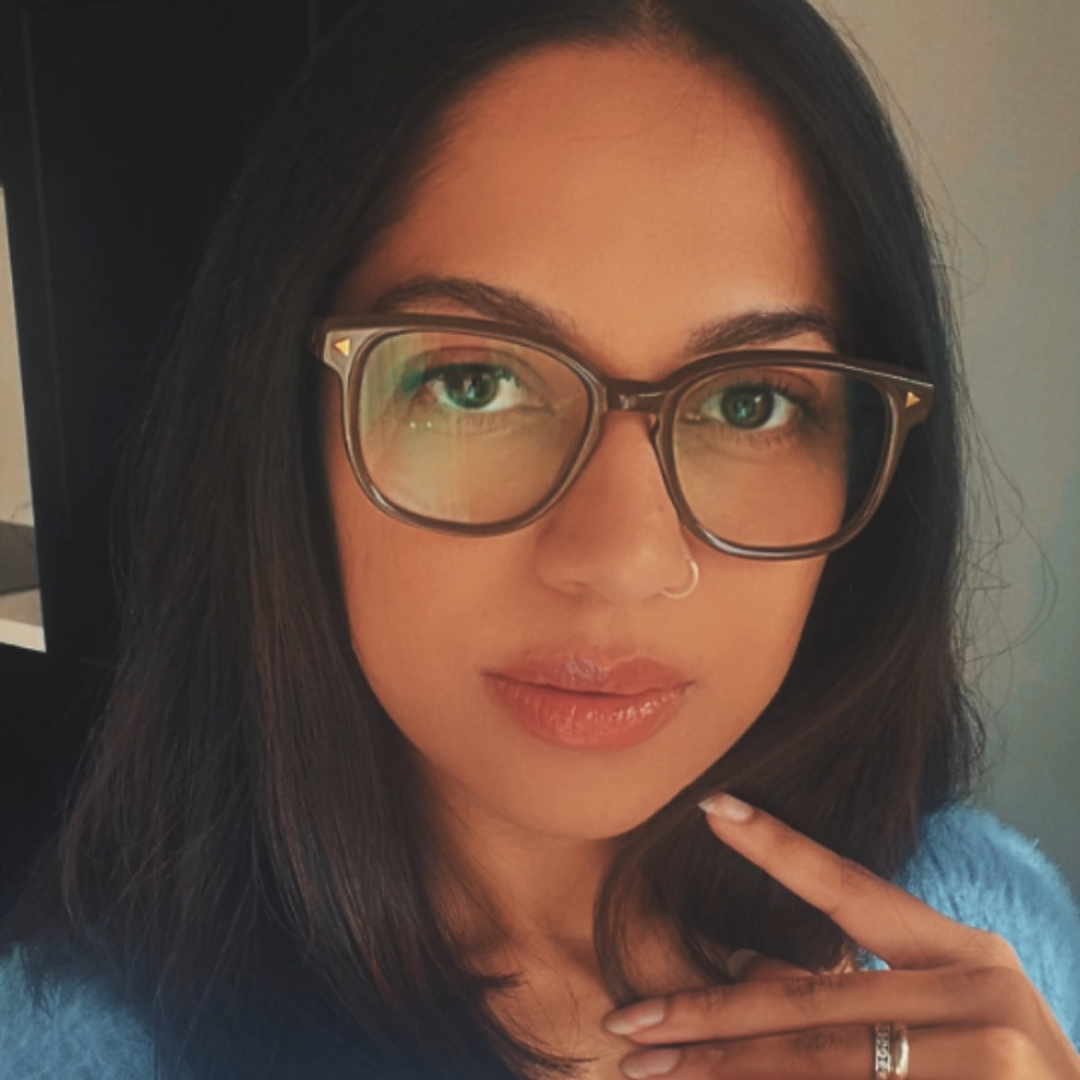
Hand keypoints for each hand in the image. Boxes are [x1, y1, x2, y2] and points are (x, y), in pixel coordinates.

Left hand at [601, 794, 1079, 1078]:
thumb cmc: (1003, 1075)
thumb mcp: (947, 1015)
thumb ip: (854, 991)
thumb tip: (740, 966)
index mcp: (966, 956)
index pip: (855, 892)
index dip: (780, 849)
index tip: (711, 808)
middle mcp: (980, 999)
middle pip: (812, 1004)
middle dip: (707, 1015)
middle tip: (628, 1022)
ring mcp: (989, 1066)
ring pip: (820, 1066)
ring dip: (725, 1071)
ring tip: (650, 1069)